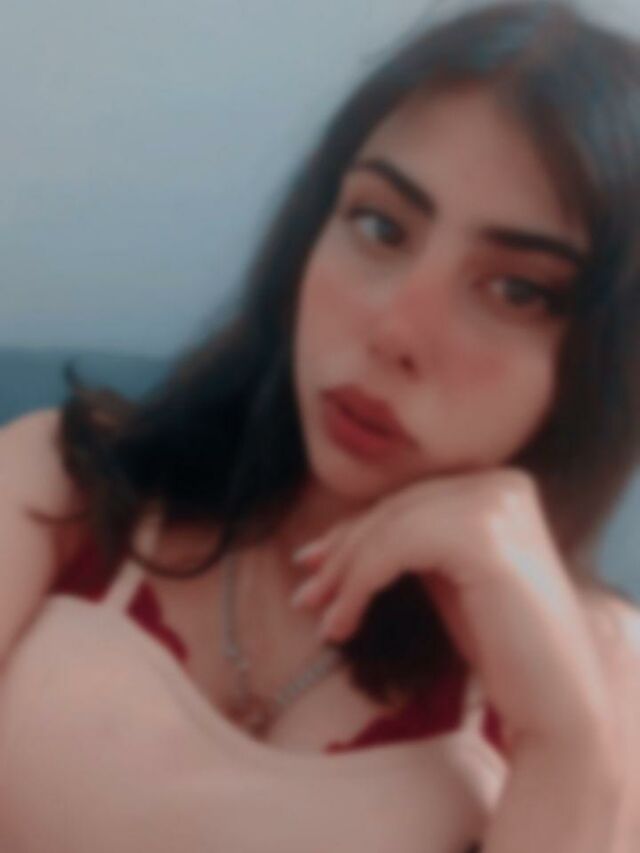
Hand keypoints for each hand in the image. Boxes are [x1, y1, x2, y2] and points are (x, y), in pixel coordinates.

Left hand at [290, 466, 614, 753]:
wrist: (557, 701)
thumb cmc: (503, 643)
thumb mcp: (450, 576)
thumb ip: (412, 543)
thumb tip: (331, 544)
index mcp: (498, 485)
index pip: (409, 500)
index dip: (355, 532)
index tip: (313, 563)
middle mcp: (499, 484)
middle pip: (396, 510)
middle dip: (342, 554)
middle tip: (305, 597)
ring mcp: (494, 505)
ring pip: (389, 528)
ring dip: (344, 577)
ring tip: (323, 620)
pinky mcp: (483, 536)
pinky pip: (394, 550)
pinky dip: (358, 586)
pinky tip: (343, 623)